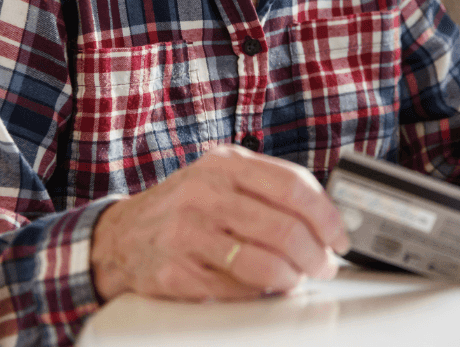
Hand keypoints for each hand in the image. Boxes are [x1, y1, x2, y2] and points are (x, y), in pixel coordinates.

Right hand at [90, 144, 348, 302]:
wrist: (120, 236)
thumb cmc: (184, 207)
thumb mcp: (220, 178)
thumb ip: (266, 188)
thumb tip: (324, 218)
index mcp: (225, 165)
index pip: (293, 186)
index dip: (326, 216)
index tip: (340, 238)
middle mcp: (204, 194)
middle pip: (283, 229)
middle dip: (315, 255)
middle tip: (324, 266)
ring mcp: (186, 234)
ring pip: (263, 263)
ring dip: (292, 278)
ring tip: (297, 280)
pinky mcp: (174, 273)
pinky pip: (234, 290)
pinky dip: (259, 294)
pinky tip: (264, 289)